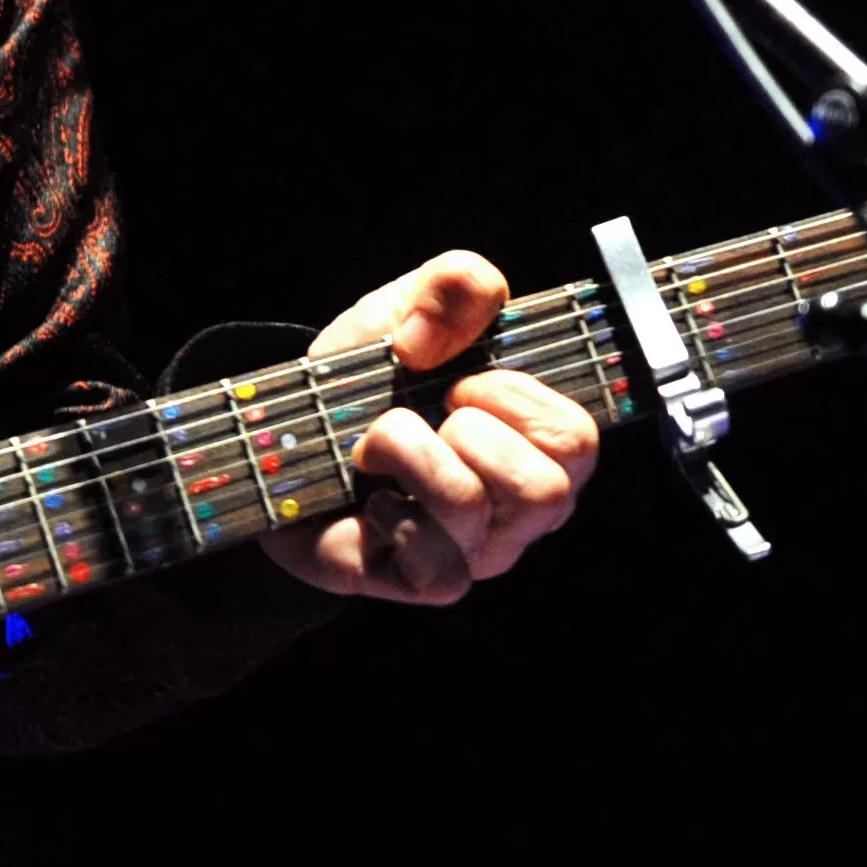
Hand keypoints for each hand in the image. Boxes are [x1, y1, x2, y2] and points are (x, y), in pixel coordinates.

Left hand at [260, 249, 599, 605]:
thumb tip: (432, 337)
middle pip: (548, 489)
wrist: (289, 437)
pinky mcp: (430, 581)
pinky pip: (431, 554)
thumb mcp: (409, 311)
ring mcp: (480, 553)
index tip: (461, 379)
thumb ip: (456, 285)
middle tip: (429, 415)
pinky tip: (371, 495)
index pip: (577, 438)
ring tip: (382, 444)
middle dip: (471, 429)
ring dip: (411, 452)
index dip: (512, 395)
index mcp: (540, 448)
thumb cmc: (369, 383)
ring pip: (472, 507)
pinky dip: (386, 503)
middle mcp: (523, 512)